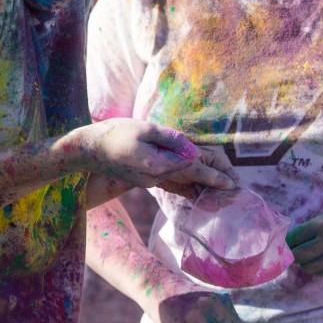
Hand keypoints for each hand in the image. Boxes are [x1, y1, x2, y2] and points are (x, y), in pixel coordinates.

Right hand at [73, 119, 231, 189]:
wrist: (88, 150)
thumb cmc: (114, 134)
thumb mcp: (144, 129)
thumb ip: (171, 140)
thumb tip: (193, 150)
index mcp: (158, 164)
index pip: (193, 169)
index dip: (214, 175)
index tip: (232, 183)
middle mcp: (156, 177)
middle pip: (189, 179)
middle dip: (211, 183)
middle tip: (234, 189)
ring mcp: (148, 180)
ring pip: (180, 183)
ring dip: (200, 187)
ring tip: (219, 193)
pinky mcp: (143, 180)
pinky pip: (169, 183)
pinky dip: (184, 187)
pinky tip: (194, 190)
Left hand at [158, 144, 238, 198]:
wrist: (152, 164)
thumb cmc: (176, 158)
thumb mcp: (194, 166)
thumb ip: (212, 176)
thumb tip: (231, 185)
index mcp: (215, 160)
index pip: (231, 175)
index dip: (232, 187)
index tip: (233, 198)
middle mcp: (211, 171)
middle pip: (223, 187)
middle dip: (222, 197)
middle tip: (220, 204)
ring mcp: (201, 182)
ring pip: (213, 195)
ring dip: (213, 202)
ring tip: (211, 206)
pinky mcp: (191, 190)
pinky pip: (201, 199)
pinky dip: (203, 204)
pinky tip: (204, 207)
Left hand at [287, 207, 322, 276]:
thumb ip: (309, 231)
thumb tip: (287, 244)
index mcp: (321, 226)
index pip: (292, 238)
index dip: (285, 242)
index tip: (281, 244)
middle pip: (297, 255)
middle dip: (291, 255)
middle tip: (288, 254)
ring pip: (307, 266)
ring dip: (303, 263)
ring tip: (304, 257)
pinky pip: (321, 272)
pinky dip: (316, 268)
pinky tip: (318, 262)